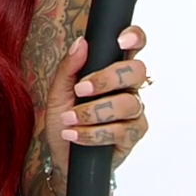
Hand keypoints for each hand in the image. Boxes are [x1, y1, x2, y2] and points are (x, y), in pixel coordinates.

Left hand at [44, 27, 148, 189]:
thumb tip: (80, 43)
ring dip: (93, 112)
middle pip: (137, 71)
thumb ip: (69, 68)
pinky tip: (75, 134)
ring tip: (70, 119)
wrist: (63, 157)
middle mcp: (128, 88)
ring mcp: (134, 112)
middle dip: (107, 79)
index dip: (135, 37)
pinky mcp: (133, 135)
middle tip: (80, 91)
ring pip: (127, 103)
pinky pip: (121, 130)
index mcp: (113, 70)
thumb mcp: (58, 93)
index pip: (134, 46)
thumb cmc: (64, 120)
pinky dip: (93, 133)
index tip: (120, 40)